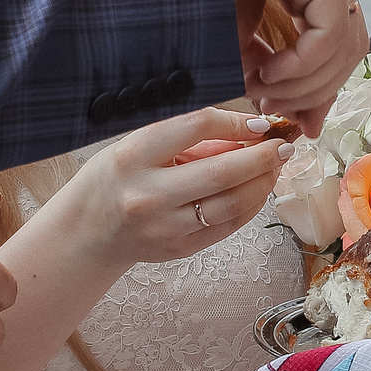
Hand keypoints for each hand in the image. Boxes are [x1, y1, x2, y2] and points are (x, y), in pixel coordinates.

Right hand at [59, 105, 291, 266]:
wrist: (87, 231)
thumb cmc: (115, 178)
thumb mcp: (139, 146)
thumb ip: (190, 141)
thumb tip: (245, 135)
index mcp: (134, 156)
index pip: (196, 127)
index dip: (235, 121)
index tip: (258, 121)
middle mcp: (149, 194)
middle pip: (222, 172)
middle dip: (262, 156)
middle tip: (282, 146)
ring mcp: (165, 226)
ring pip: (231, 205)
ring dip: (262, 183)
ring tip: (274, 167)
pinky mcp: (179, 249)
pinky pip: (227, 227)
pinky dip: (249, 206)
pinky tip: (258, 190)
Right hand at [193, 0, 365, 132]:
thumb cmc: (188, 3)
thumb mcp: (245, 51)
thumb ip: (284, 80)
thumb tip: (313, 124)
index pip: (341, 40)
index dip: (324, 88)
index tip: (301, 124)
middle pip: (350, 43)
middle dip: (317, 90)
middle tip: (277, 110)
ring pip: (346, 40)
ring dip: (306, 82)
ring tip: (264, 91)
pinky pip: (331, 28)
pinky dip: (303, 63)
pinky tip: (269, 70)